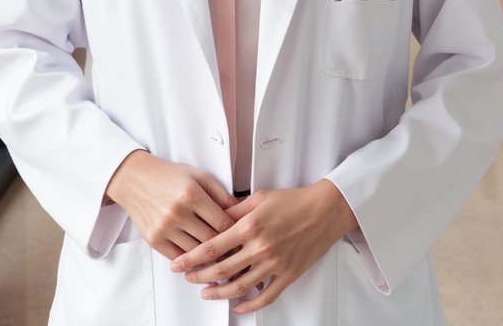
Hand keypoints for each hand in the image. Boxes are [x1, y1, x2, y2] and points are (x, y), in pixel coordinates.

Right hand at [104, 151, 238, 260]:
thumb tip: (241, 213)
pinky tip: (198, 257)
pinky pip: (179, 258)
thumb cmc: (170, 176)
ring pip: (196, 253)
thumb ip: (221, 194)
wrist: (136, 179)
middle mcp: (178, 212)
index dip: (236, 232)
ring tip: (220, 256)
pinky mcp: (154, 240)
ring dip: (209, 257)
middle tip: (236, 251)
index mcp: (192, 194)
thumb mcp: (199, 176)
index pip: (223, 223)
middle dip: (226, 247)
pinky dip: (190, 260)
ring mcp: (165, 228)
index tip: (243, 237)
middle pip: (211, 241)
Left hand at [169, 180, 358, 313]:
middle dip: (199, 276)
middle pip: (221, 269)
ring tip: (205, 292)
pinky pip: (265, 297)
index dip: (192, 257)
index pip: (213, 246)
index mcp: (250, 225)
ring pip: (239, 286)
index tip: (178, 263)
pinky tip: (238, 306)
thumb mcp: (259, 197)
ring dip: (218, 293)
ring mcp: (274, 263)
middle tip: (187, 277)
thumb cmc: (293, 200)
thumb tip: (214, 219)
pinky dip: (249, 305)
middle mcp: (260, 247)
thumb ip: (235, 210)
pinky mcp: (288, 275)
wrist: (323, 210)